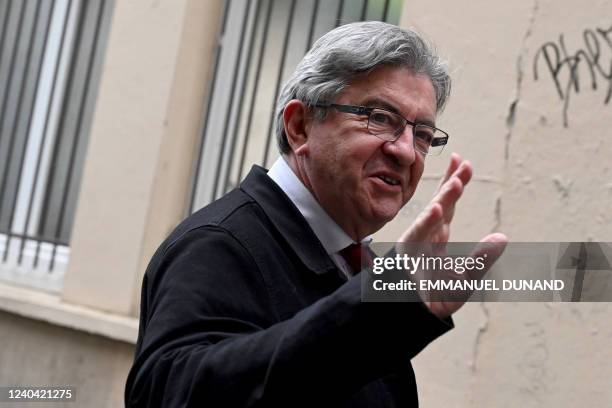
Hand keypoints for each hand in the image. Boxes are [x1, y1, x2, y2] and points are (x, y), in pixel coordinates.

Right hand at [397, 153, 507, 317]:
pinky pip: (418, 236)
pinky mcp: (407, 256)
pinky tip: (438, 210)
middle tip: (462, 162)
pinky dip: (428, 223)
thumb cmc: (434, 298)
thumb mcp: (466, 279)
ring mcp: (415, 245)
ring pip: (431, 218)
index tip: (463, 162)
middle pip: (440, 204)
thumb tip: (503, 236)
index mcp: (437, 239)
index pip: (448, 206)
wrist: (409, 318)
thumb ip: (482, 259)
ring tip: (456, 183)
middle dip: (451, 183)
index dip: (454, 183)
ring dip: (444, 200)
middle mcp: (426, 237)